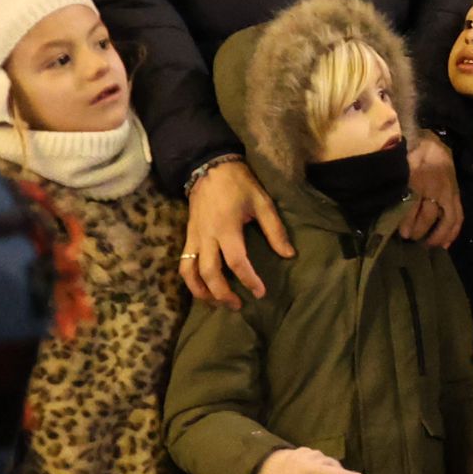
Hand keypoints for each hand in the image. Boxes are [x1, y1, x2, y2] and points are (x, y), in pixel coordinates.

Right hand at [185, 160, 292, 308]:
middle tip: (238, 305)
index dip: (248, 279)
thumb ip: (275, 230)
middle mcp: (206, 236)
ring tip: (217, 304)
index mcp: (226, 228)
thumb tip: (288, 255)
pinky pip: (183, 264)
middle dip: (222, 294)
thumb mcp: (262, 203)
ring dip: (201, 292)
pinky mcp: (187, 236)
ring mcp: (193, 237)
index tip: (260, 292)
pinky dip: (191, 280)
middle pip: (209, 273)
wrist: (209, 167)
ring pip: (189, 273)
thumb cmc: (239, 185)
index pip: (236, 261)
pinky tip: (203, 289)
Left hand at [400, 132, 462, 247]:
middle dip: (420, 229)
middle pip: (430, 214)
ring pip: (447, 218)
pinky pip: (458, 216)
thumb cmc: (411, 154)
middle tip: (410, 238)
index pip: (414, 204)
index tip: (402, 233)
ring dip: (438, 234)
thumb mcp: (400, 166)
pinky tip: (445, 244)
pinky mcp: (456, 195)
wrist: (433, 142)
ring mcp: (448, 192)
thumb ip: (394, 184)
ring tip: (428, 245)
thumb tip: (384, 204)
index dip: (409, 221)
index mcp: (419, 178)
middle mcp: (436, 187)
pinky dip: (453, 232)